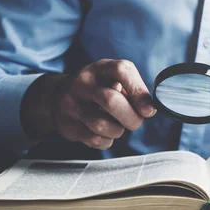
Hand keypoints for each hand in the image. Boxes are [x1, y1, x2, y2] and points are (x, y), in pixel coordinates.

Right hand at [21, 59, 155, 149]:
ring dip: (118, 131)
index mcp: (101, 68)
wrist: (60, 96)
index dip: (139, 91)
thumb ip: (134, 91)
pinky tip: (104, 133)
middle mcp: (83, 83)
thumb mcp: (115, 80)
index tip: (149, 110)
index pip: (122, 71)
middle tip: (135, 121)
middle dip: (131, 118)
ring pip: (102, 125)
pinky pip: (94, 139)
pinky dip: (107, 141)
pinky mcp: (67, 124)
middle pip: (111, 101)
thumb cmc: (100, 89)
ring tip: (116, 125)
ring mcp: (71, 103)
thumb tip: (149, 109)